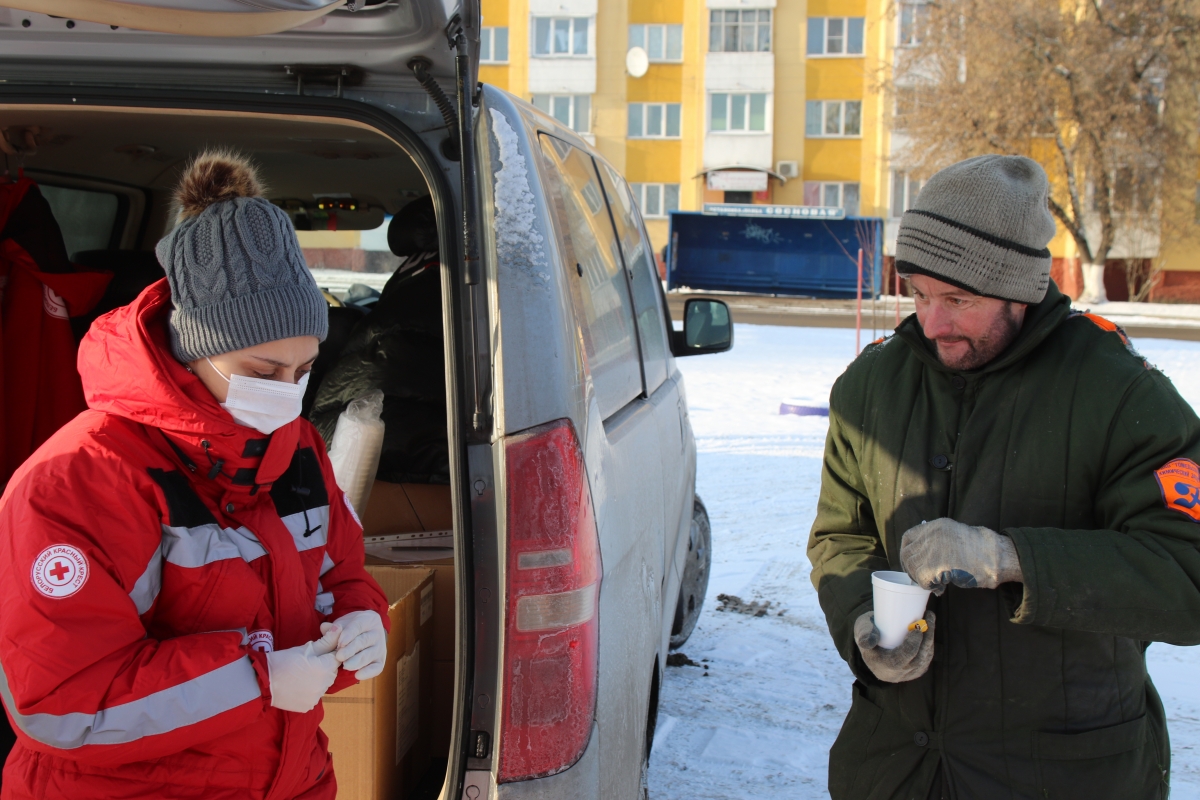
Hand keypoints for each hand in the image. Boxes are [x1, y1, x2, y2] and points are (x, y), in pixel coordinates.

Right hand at [265, 624, 340, 712]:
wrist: (262, 681)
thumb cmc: (283, 661)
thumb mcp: (305, 648)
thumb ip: (326, 640)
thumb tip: (339, 628)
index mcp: (325, 669)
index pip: (337, 657)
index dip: (328, 653)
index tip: (316, 653)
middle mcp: (324, 685)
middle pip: (331, 672)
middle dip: (324, 666)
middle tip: (307, 663)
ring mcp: (316, 697)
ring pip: (323, 684)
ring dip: (317, 678)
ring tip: (301, 674)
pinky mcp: (308, 706)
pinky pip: (314, 695)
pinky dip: (309, 690)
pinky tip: (297, 685)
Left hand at [327, 610, 386, 679]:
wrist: (365, 634)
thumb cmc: (350, 629)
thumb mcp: (342, 624)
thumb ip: (333, 627)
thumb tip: (324, 627)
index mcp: (368, 619)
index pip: (358, 626)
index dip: (349, 634)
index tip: (340, 643)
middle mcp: (377, 633)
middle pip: (364, 641)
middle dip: (351, 649)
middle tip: (339, 657)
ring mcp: (380, 648)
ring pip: (370, 654)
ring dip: (358, 661)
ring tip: (346, 666)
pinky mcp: (380, 661)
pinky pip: (377, 668)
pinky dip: (368, 672)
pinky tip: (357, 675)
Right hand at [854, 609, 935, 682]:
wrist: (870, 646)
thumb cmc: (867, 633)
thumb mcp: (861, 630)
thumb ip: (863, 633)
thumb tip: (868, 642)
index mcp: (883, 667)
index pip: (901, 659)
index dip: (912, 645)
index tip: (917, 629)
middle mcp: (897, 674)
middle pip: (918, 659)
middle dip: (926, 638)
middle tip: (928, 618)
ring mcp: (908, 674)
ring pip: (925, 658)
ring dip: (930, 639)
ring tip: (930, 619)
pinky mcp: (916, 670)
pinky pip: (926, 659)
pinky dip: (929, 644)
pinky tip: (930, 630)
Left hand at [900, 518, 1021, 595]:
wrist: (996, 556)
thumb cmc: (982, 549)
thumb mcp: (956, 534)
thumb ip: (937, 540)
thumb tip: (922, 554)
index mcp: (936, 525)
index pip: (908, 537)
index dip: (907, 551)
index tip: (911, 562)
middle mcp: (931, 535)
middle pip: (907, 554)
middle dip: (912, 569)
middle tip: (922, 578)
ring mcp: (932, 549)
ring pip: (913, 568)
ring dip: (921, 579)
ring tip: (936, 583)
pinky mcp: (935, 566)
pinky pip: (922, 580)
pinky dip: (929, 586)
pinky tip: (941, 588)